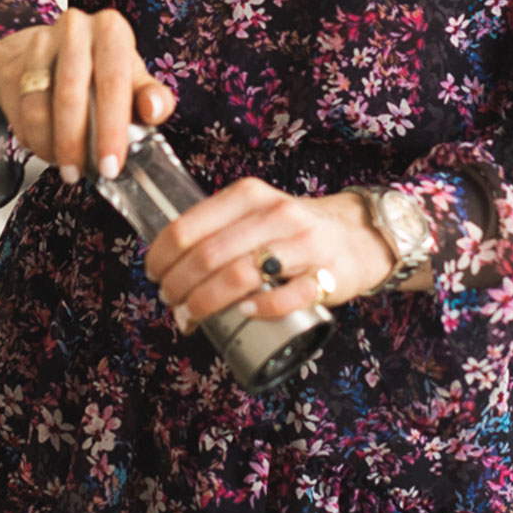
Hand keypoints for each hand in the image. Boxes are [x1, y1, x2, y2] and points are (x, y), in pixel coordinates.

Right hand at [0, 8, 175, 180]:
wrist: (55, 53)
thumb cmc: (102, 69)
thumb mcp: (133, 78)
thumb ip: (151, 96)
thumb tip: (155, 110)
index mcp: (111, 29)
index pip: (112, 80)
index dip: (111, 128)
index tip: (112, 164)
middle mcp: (74, 29)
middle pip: (70, 94)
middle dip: (78, 143)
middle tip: (87, 174)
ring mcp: (39, 46)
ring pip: (39, 107)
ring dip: (53, 147)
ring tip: (70, 168)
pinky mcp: (15, 67)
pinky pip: (22, 113)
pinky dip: (37, 141)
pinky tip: (52, 151)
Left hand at [143, 179, 413, 334]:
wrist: (358, 234)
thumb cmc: (293, 229)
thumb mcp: (256, 212)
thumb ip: (219, 226)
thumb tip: (166, 260)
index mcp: (249, 195)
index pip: (189, 226)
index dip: (162, 256)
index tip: (153, 275)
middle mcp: (275, 214)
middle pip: (209, 256)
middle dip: (178, 286)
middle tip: (171, 302)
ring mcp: (303, 244)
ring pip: (240, 275)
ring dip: (206, 303)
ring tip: (191, 317)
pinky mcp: (327, 275)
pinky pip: (286, 297)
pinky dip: (260, 309)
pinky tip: (243, 313)